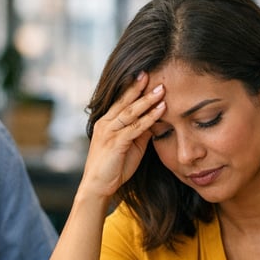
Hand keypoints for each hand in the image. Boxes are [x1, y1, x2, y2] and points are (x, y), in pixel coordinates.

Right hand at [79, 71, 165, 199]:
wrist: (98, 187)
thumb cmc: (114, 167)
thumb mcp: (130, 146)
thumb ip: (140, 132)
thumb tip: (155, 120)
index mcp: (106, 122)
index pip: (121, 101)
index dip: (133, 88)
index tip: (146, 76)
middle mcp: (105, 124)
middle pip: (124, 101)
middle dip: (138, 87)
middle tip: (152, 73)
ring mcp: (109, 132)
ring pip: (130, 111)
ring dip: (147, 99)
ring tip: (161, 89)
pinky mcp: (116, 143)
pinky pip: (135, 127)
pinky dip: (149, 117)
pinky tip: (160, 109)